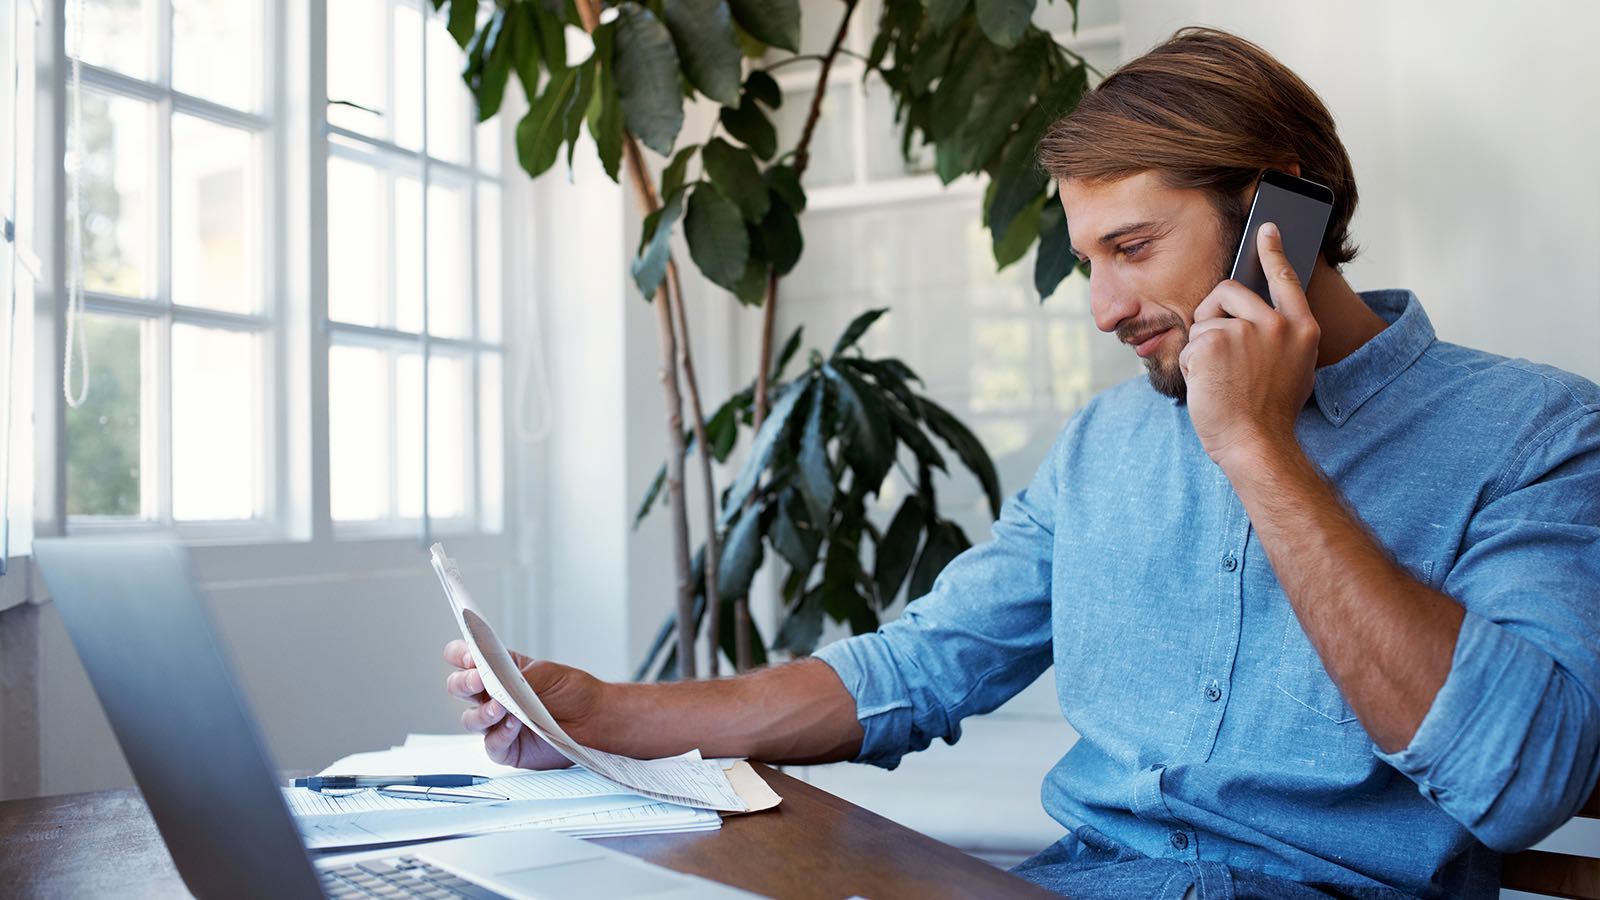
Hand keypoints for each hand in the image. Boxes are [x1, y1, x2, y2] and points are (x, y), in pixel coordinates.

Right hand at [442, 639, 605, 769]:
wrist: (593, 718)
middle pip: (458, 687)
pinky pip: (492, 743)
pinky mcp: (505, 747)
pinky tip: (514, 725)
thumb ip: (517, 676)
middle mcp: (492, 695)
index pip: (464, 657)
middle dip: (464, 682)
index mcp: (497, 670)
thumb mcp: (545, 673)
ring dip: (483, 712)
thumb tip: (497, 680)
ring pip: (470, 719)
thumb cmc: (572, 691)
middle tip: (479, 679)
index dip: (461, 655)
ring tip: (501, 707)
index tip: (471, 656)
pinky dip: (500, 734)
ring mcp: (496, 722)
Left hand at [1178, 222, 1319, 467]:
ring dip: (1203, 350)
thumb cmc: (1268, 414)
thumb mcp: (1293, 369)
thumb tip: (1257, 315)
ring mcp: (1247, 330)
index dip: (1273, 251)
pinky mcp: (1215, 341)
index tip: (1266, 228)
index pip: (1285, 278)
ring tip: (1222, 380)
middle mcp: (1278, 324)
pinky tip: (1210, 386)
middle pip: (1228, 292)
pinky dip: (1192, 367)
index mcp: (1302, 329)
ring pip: (1204, 322)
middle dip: (1213, 317)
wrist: (1256, 444)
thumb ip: (1280, 337)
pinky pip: (1191, 344)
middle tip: (1220, 355)